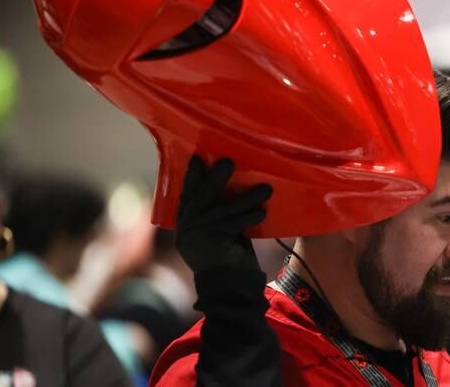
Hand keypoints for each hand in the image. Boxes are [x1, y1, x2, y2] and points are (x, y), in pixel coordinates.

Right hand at [175, 155, 270, 273]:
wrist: (229, 291)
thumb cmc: (229, 256)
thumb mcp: (221, 232)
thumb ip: (219, 213)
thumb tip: (236, 184)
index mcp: (184, 225)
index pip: (187, 196)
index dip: (192, 176)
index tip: (197, 158)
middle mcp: (186, 230)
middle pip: (200, 197)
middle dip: (214, 178)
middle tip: (228, 161)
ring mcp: (196, 238)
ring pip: (223, 211)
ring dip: (246, 198)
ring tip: (266, 189)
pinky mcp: (212, 245)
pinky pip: (233, 225)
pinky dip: (250, 217)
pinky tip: (262, 212)